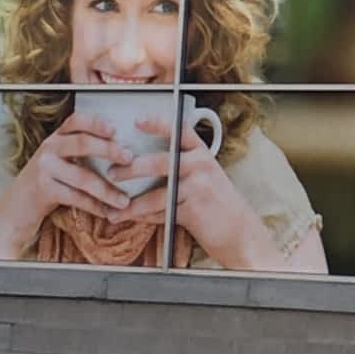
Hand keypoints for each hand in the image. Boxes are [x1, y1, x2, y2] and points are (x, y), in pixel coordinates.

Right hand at [0, 112, 132, 259]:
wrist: (14, 208)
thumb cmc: (45, 183)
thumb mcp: (59, 161)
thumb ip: (80, 152)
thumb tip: (120, 150)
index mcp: (56, 137)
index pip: (76, 121)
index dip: (96, 122)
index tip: (115, 128)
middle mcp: (49, 148)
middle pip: (82, 143)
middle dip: (109, 150)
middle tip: (129, 158)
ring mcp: (44, 168)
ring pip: (82, 177)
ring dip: (107, 190)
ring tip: (124, 200)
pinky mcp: (43, 190)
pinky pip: (75, 197)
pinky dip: (94, 206)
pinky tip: (107, 212)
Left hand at [117, 117, 277, 269]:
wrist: (241, 232)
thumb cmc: (220, 204)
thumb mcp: (207, 177)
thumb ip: (183, 167)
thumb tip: (146, 164)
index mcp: (203, 154)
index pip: (180, 132)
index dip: (158, 124)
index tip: (138, 121)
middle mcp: (201, 167)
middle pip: (159, 162)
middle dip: (131, 168)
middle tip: (113, 171)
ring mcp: (197, 189)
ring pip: (155, 195)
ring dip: (131, 204)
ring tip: (116, 207)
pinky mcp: (191, 211)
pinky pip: (160, 213)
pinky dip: (143, 217)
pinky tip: (131, 218)